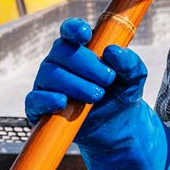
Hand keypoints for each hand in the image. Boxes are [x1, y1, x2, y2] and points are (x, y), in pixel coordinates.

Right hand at [25, 17, 169, 169]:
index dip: (73, 30)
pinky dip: (45, 100)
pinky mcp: (44, 113)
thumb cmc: (124, 103)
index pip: (70, 33)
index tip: (86, 34)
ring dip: (71, 82)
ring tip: (95, 96)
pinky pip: (34, 102)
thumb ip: (132, 65)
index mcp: (84, 53)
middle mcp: (63, 67)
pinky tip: (61, 104)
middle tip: (105, 82)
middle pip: (61, 54)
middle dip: (83, 65)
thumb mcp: (136, 84)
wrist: (119, 139)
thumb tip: (116, 53)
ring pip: (48, 75)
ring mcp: (51, 88)